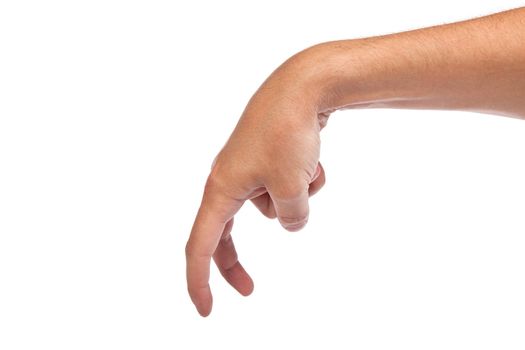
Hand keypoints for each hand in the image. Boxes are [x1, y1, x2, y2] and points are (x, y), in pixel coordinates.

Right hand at [185, 54, 328, 315]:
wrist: (303, 86)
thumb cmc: (287, 134)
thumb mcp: (292, 189)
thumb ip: (292, 218)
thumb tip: (292, 222)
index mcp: (221, 189)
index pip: (200, 245)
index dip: (199, 282)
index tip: (206, 311)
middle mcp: (228, 179)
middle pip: (226, 232)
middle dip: (238, 260)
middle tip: (250, 290)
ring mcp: (249, 167)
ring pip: (272, 205)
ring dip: (296, 196)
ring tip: (307, 167)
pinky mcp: (269, 158)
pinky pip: (288, 185)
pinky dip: (305, 180)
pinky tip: (314, 158)